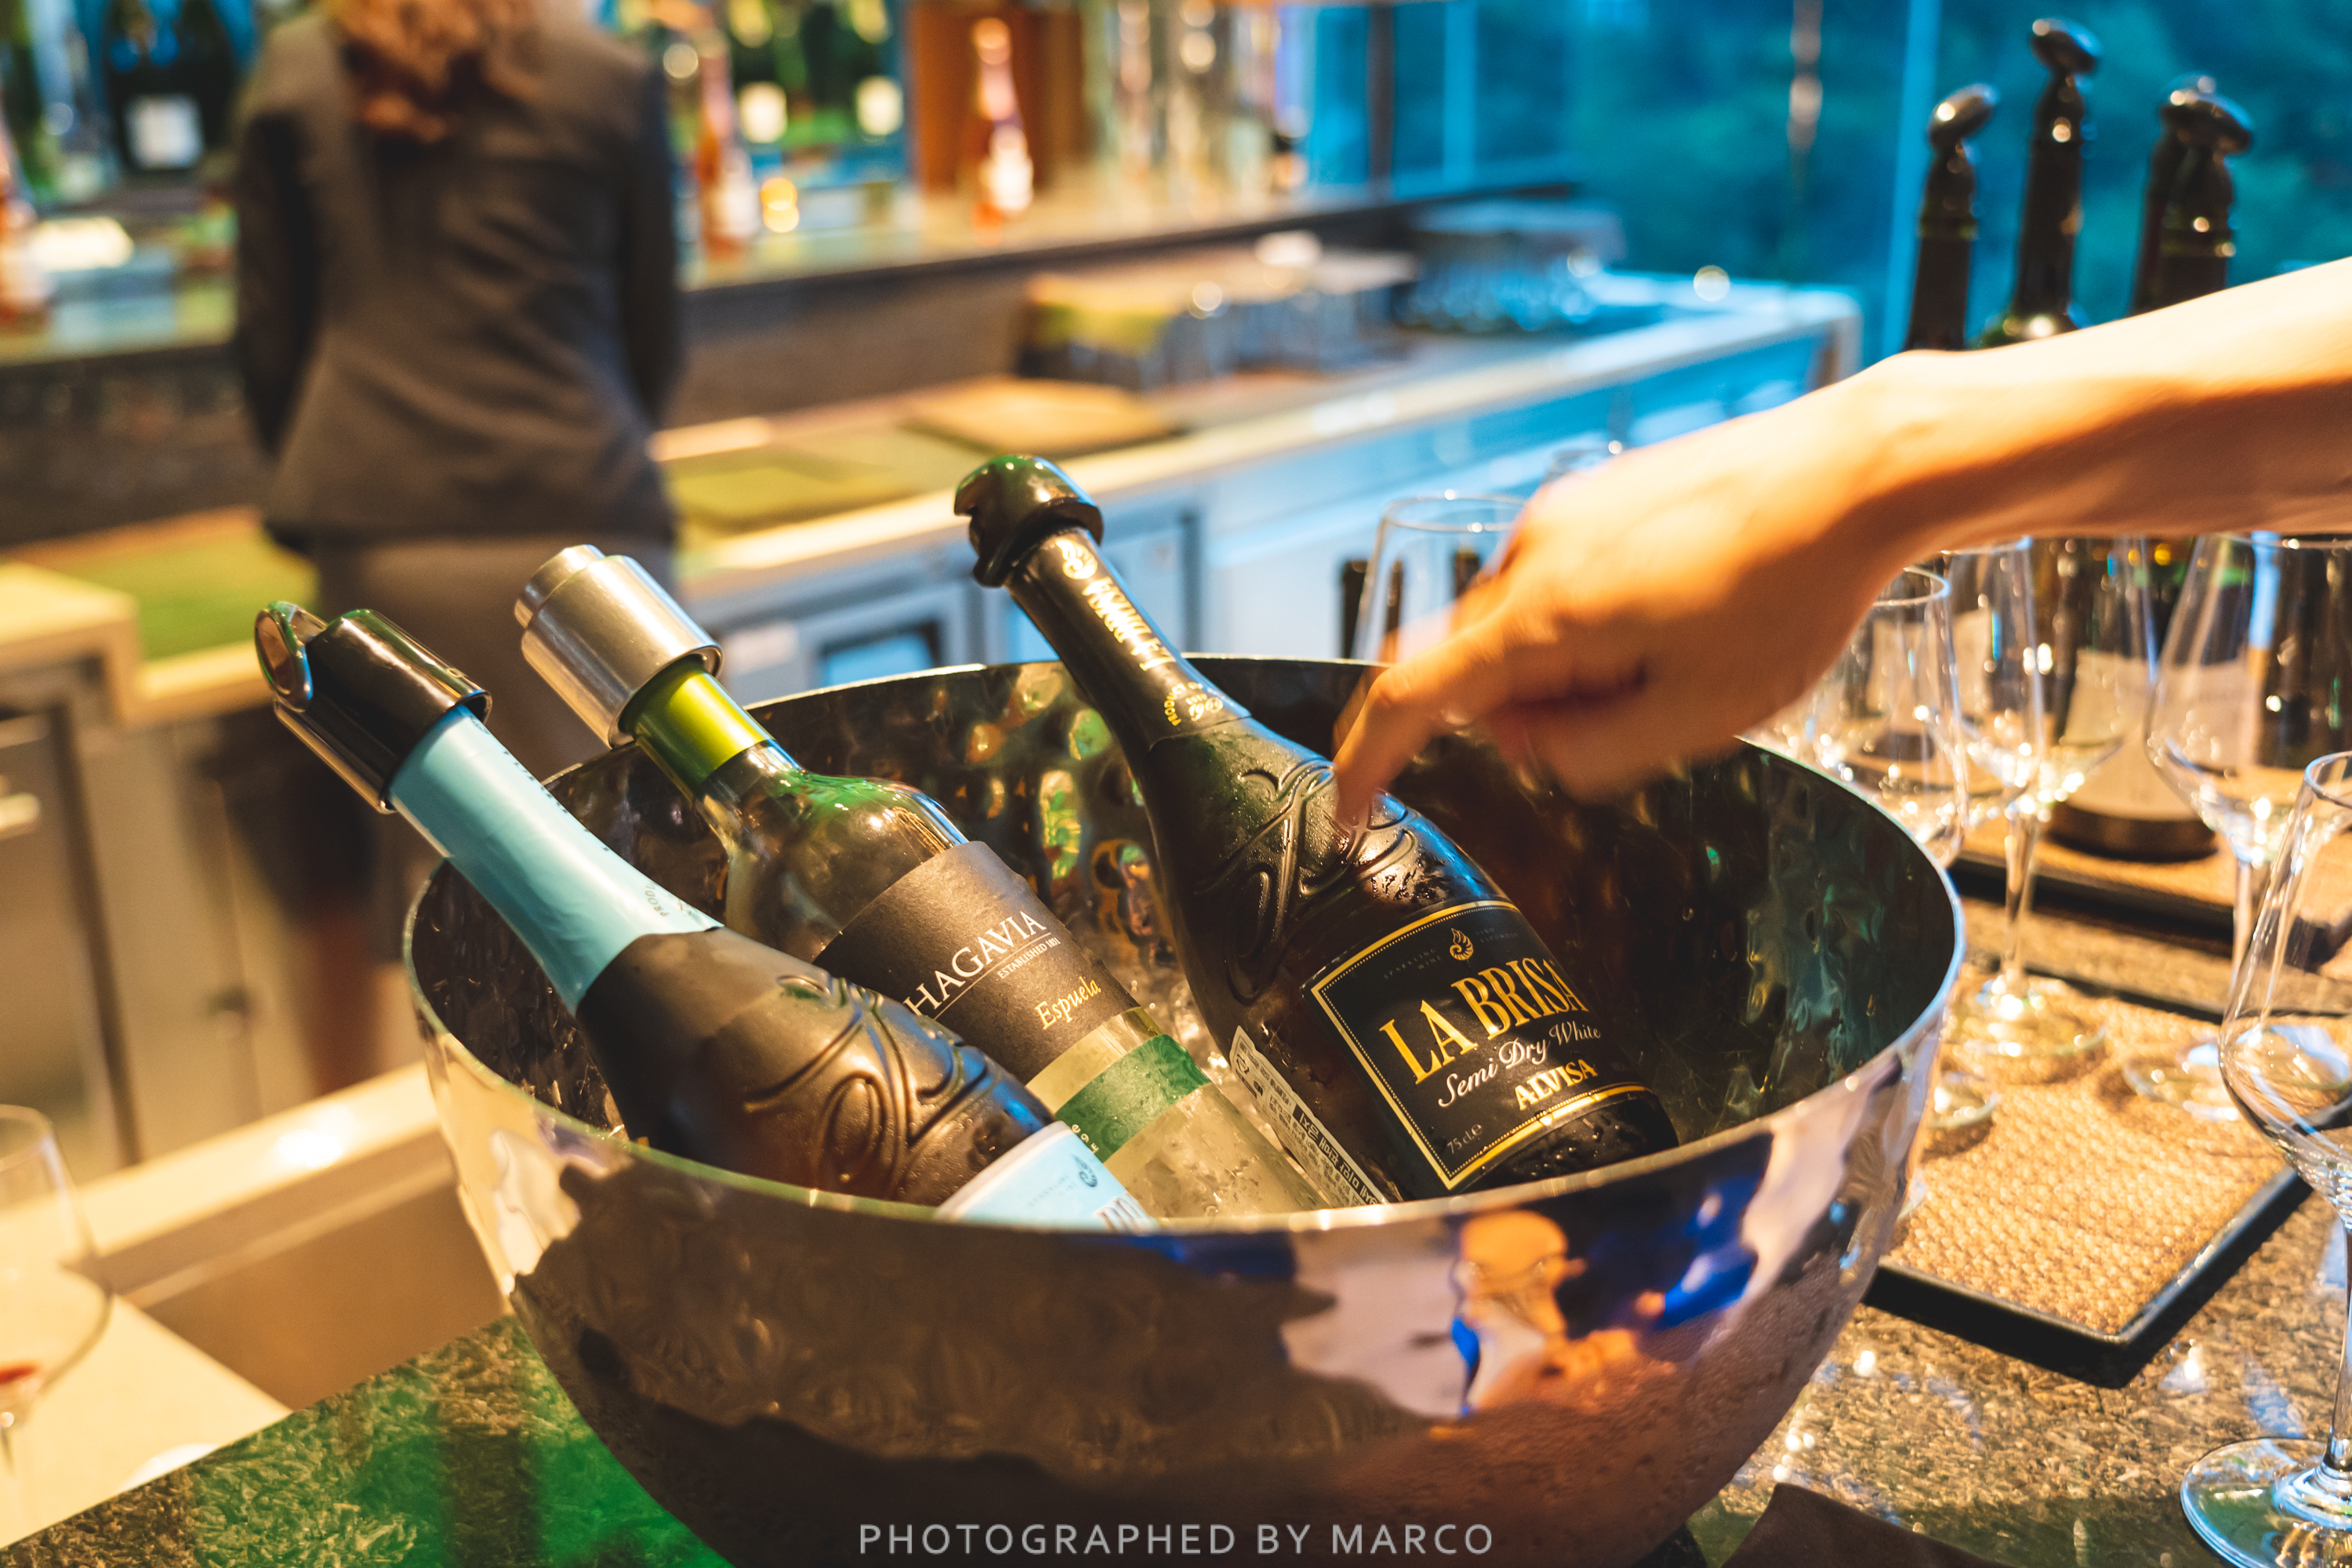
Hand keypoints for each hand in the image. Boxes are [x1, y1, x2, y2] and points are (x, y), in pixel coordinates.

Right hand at [1331, 379, 1912, 816]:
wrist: (1857, 470)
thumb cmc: (1792, 588)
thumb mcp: (1700, 716)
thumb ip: (1592, 754)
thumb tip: (1533, 751)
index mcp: (1542, 615)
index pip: (1410, 696)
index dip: (1366, 761)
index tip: (1351, 811)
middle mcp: (1531, 553)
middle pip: (1468, 665)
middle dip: (1518, 719)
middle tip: (1622, 730)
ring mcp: (1563, 515)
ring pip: (1517, 627)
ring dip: (1564, 672)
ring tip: (1675, 669)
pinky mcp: (1597, 498)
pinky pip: (1556, 584)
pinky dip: (1589, 628)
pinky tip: (1681, 623)